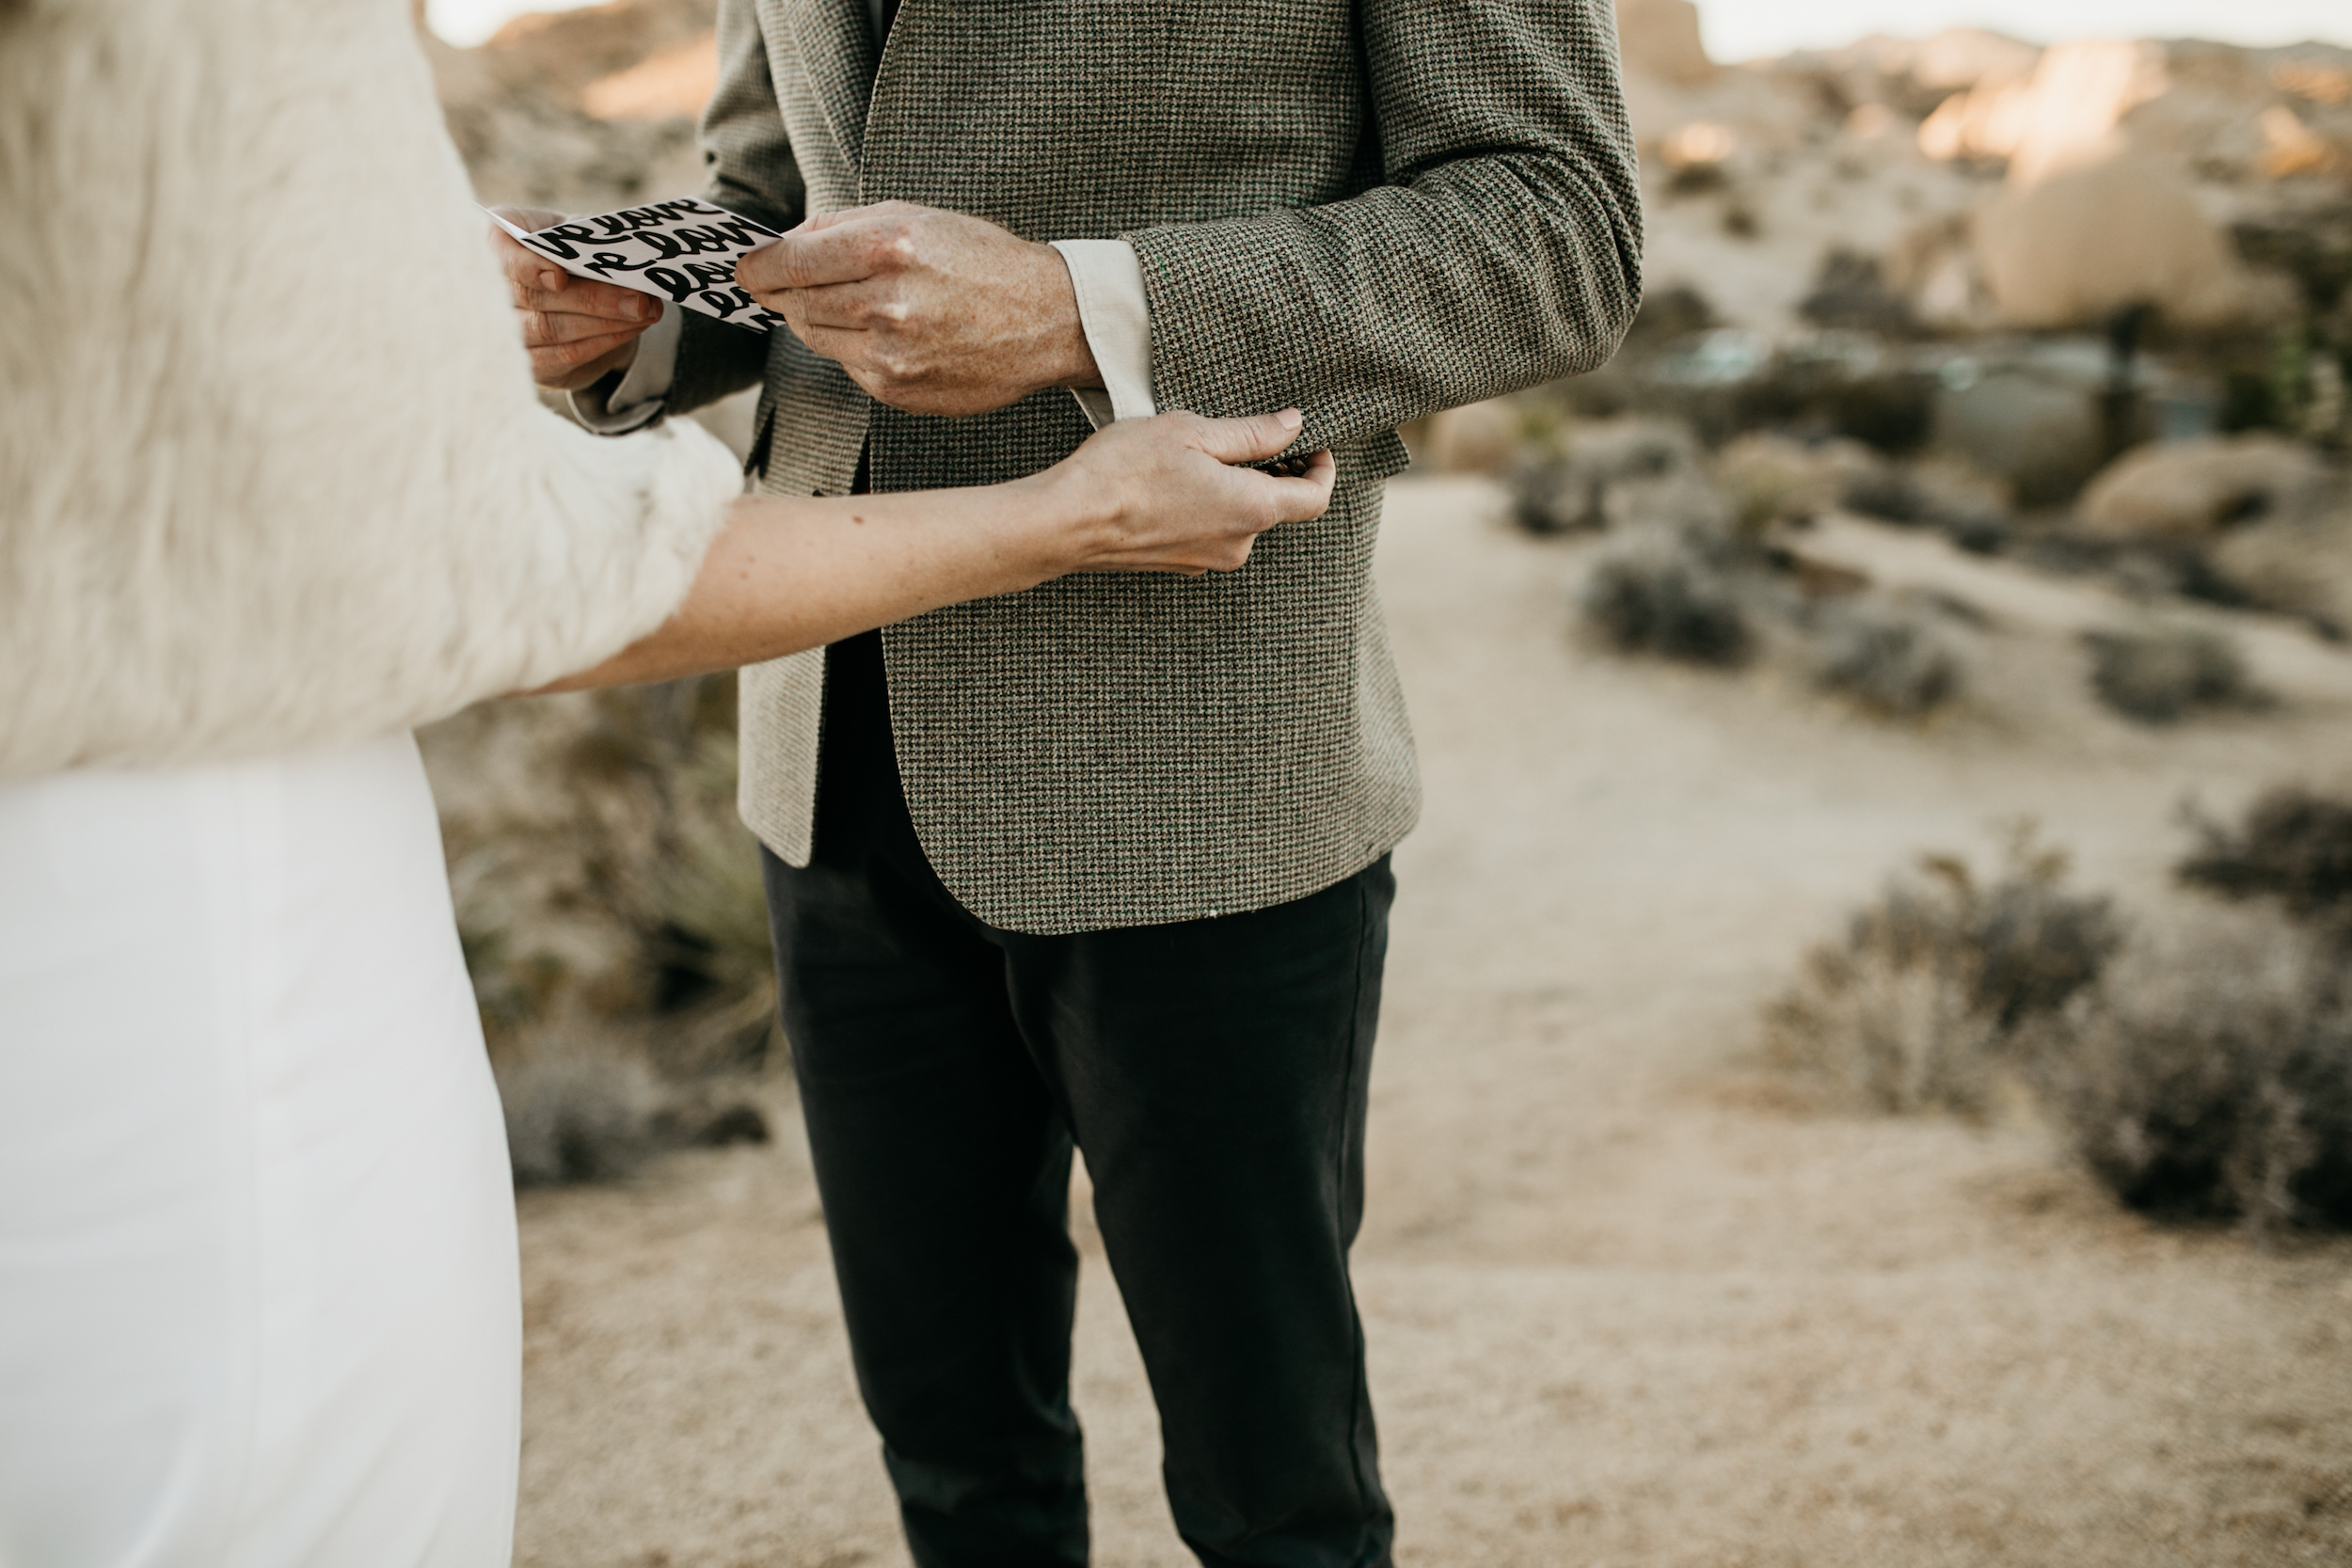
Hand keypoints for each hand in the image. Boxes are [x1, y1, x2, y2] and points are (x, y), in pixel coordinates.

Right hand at [488, 205, 664, 389]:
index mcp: (495, 240)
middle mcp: (488, 288)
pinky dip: (602, 342)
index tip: (559, 278)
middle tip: (638, 299)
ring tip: (645, 312)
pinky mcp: (530, 361)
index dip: (529, 269)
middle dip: (593, 300)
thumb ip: (583, 239)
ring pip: (552, 330)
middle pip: (535, 298)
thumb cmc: (566, 249)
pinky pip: (565, 355)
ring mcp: (505, 329)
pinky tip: (631, 330)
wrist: (565, 288)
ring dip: (605, 323)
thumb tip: (620, 259)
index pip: (502, 258)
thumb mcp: (571, 232)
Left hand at [736, 201, 1098, 416]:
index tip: (745, 269)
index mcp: (887, 246)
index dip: (756, 266)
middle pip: (794, 303)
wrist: (1047, 320)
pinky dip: (854, 350)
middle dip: (786, 293)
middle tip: (788, 286)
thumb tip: (782, 243)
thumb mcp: (915, 217)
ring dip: (819, 321)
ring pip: (814, 338)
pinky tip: (890, 335)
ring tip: (856, 306)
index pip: (787, 261)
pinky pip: (848, 367)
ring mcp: (890, 354)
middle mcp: (886, 303)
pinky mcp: (898, 391)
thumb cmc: (981, 260)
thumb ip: (841, 226)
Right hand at [1033, 410, 1334, 576]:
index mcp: (1251, 509)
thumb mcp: (1193, 433)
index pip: (1315, 498)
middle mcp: (1237, 544)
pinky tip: (1174, 482)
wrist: (1067, 521)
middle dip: (1272, 472)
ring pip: (1239, 518)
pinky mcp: (1179, 564)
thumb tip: (1293, 425)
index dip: (1322, 468)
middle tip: (1249, 435)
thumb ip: (1251, 434)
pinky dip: (1207, 506)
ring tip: (1198, 454)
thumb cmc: (1125, 471)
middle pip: (1276, 507)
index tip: (1314, 445)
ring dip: (1234, 487)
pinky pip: (1209, 531)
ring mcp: (1207, 560)